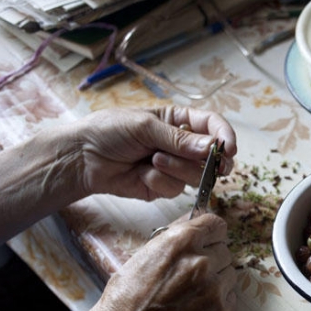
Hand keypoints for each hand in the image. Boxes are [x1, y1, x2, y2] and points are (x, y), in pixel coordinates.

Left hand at [75, 106, 236, 199]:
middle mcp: (181, 145)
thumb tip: (212, 147)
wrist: (82, 158)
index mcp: (179, 121)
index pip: (212, 125)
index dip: (225, 136)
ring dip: (176, 168)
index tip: (229, 149)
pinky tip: (141, 174)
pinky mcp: (163, 187)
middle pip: (212, 155)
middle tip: (215, 167)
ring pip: (195, 175)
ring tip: (152, 160)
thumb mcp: (144, 126)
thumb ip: (179, 139)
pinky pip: (175, 189)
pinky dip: (159, 182)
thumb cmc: (109, 131)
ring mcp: (174, 167)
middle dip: (211, 161)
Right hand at [89, 213, 236, 310]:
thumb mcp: (145, 254)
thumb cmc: (126, 296)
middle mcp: (202, 263)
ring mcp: (214, 290)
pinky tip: (195, 307)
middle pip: (224, 250)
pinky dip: (218, 301)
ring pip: (229, 274)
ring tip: (190, 292)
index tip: (207, 239)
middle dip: (211, 258)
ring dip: (216, 279)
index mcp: (182, 242)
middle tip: (190, 273)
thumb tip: (195, 218)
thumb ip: (175, 235)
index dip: (210, 233)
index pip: (217, 225)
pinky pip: (230, 297)